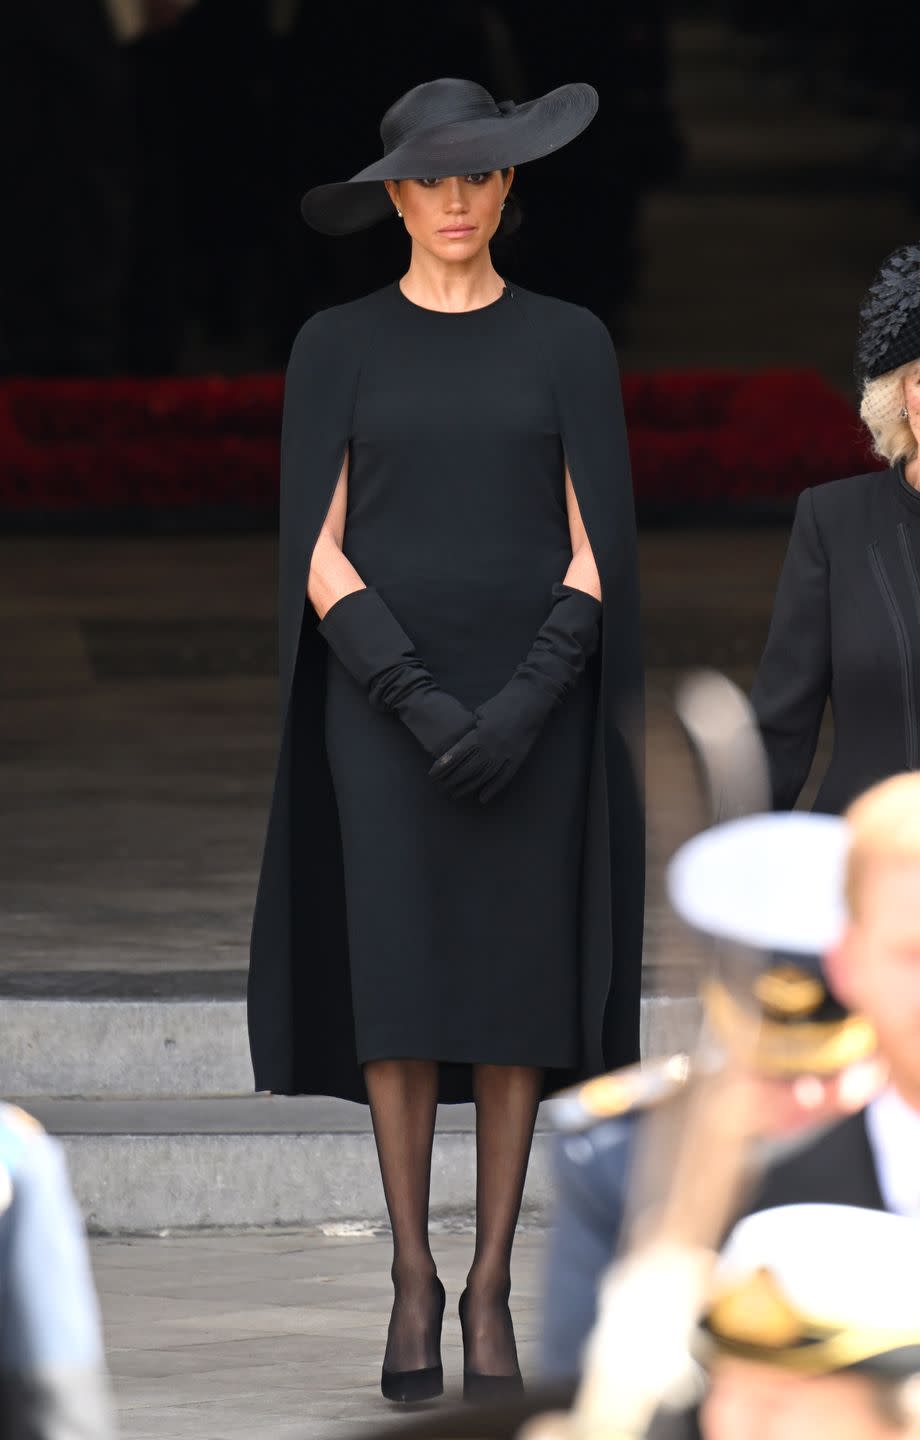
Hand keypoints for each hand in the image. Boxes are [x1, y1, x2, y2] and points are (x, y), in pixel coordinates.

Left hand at [429, 686, 547, 803]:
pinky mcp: (518, 758)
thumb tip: (458, 748)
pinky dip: (493, 789)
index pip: (456, 755)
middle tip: (441, 786)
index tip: (432, 774)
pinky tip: (482, 799)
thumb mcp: (480, 713)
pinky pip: (504, 778)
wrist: (530, 699)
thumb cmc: (502, 703)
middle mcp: (492, 747)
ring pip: (484, 777)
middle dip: (452, 780)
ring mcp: (506, 754)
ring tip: (455, 794)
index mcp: (480, 734)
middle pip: (468, 770)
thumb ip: (470, 730)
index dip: (443, 766)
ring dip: (468, 788)